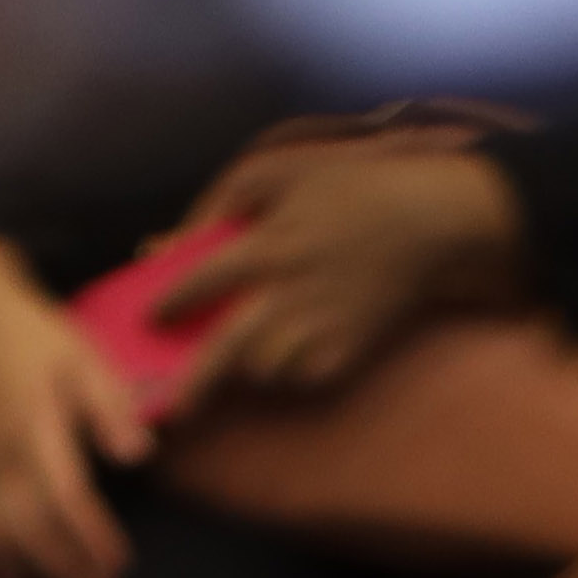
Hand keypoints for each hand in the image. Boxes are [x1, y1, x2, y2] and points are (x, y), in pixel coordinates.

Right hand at [0, 235, 153, 577]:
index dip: (91, 535)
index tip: (122, 565)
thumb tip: (139, 455)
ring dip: (27, 577)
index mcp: (34, 427)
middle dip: (68, 574)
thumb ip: (110, 405)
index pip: (64, 495)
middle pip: (30, 531)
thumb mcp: (81, 356)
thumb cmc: (30, 337)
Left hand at [165, 137, 524, 396]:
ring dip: (245, 367)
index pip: (202, 281)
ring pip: (266, 369)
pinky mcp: (351, 349)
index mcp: (269, 244)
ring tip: (236, 357)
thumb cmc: (347, 188)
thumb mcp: (277, 172)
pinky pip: (305, 377)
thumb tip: (165, 244)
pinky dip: (288, 373)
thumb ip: (217, 203)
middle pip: (229, 349)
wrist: (427, 222)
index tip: (150, 319)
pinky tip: (283, 353)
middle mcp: (291, 292)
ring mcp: (323, 326)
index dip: (170, 302)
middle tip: (170, 405)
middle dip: (195, 382)